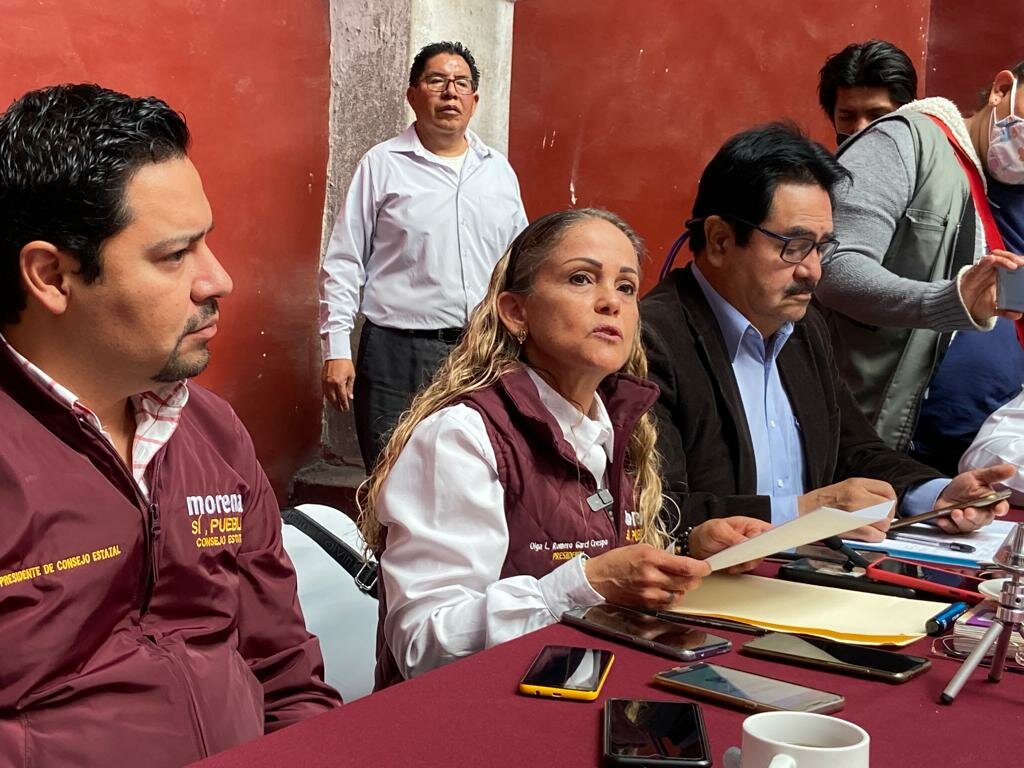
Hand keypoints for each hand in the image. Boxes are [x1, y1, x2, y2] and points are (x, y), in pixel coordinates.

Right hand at [322, 358, 355, 410]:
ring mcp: (325, 381)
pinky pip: (325, 391)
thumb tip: (350, 396)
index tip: (346, 408)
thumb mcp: (351, 375)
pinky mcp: (322, 379)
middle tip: (341, 410)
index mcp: (339, 382)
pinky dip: (328, 396)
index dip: (344, 404)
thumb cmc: (344, 362)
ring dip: (332, 402)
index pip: (342, 397)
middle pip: (334, 399)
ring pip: (328, 396)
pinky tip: (331, 399)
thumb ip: (350, 387)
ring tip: (336, 406)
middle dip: (337, 405)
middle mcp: (331, 383)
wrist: (336, 354)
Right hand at [584, 544, 710, 608]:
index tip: (706, 566)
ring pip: (679, 595)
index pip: (685, 566)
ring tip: (678, 582)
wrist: (598, 578)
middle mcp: (651, 576)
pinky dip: (672, 597)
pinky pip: (668, 603)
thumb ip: (663, 556)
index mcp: (650, 557)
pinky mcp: (646, 604)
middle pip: (686, 582)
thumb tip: (683, 562)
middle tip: (695, 574)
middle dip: (695, 578)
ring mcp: (649, 592)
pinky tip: (668, 590)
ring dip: (683, 589)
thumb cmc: (617, 561)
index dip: (700, 567)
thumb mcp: (641, 549)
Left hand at [688, 516, 771, 573]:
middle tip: (744, 556)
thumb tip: (746, 541)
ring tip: (732, 560)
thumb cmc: (707, 532)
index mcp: (750, 525)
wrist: (697, 545)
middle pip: (765, 548)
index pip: (768, 531)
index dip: (770, 539)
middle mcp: (751, 537)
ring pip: (757, 560)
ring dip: (745, 563)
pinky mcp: (742, 560)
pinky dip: (739, 569)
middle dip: (755, 555)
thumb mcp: (718, 530)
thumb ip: (733, 536)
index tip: (764, 546)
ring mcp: (748, 550)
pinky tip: (730, 565)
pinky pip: (747, 567)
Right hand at [798, 477, 895, 541]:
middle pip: (888, 507)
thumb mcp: (845, 486)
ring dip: (881, 527)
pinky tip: (866, 534)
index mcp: (856, 484)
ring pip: (885, 523)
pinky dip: (875, 537)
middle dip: (886, 515)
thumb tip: (884, 502)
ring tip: (871, 526)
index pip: (887, 489)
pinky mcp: (853, 528)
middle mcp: (857, 496)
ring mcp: (856, 512)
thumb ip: (865, 491)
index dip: (890, 500)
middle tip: (878, 518)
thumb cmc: (821, 501)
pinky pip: (876, 535)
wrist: (805, 511)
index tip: (887, 506)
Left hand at [933, 464, 1012, 532]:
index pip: (1000, 507)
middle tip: (969, 511)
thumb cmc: (964, 487)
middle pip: (983, 519)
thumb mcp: (977, 476)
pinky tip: (942, 520)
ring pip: (968, 525)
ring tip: (955, 512)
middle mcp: (982, 515)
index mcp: (991, 503)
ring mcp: (969, 522)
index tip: (998, 509)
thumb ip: (993, 474)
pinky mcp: (956, 527)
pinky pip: (952, 529)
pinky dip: (947, 525)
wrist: (946, 492)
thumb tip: (1010, 469)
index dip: (1000, 509)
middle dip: (975, 516)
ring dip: (961, 520)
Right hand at [961, 251, 1023, 322]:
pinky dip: (987, 260)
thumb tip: (1017, 314)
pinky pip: (980, 263)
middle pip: (1006, 257)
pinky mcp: (973, 272)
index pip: (1013, 264)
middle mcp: (992, 271)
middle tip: (1023, 264)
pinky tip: (992, 260)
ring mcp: (983, 270)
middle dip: (1015, 258)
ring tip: (1014, 264)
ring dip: (1005, 258)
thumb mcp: (994, 308)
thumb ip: (1006, 311)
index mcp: (1000, 277)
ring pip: (995, 256)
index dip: (1020, 262)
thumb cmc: (976, 303)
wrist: (959, 307)